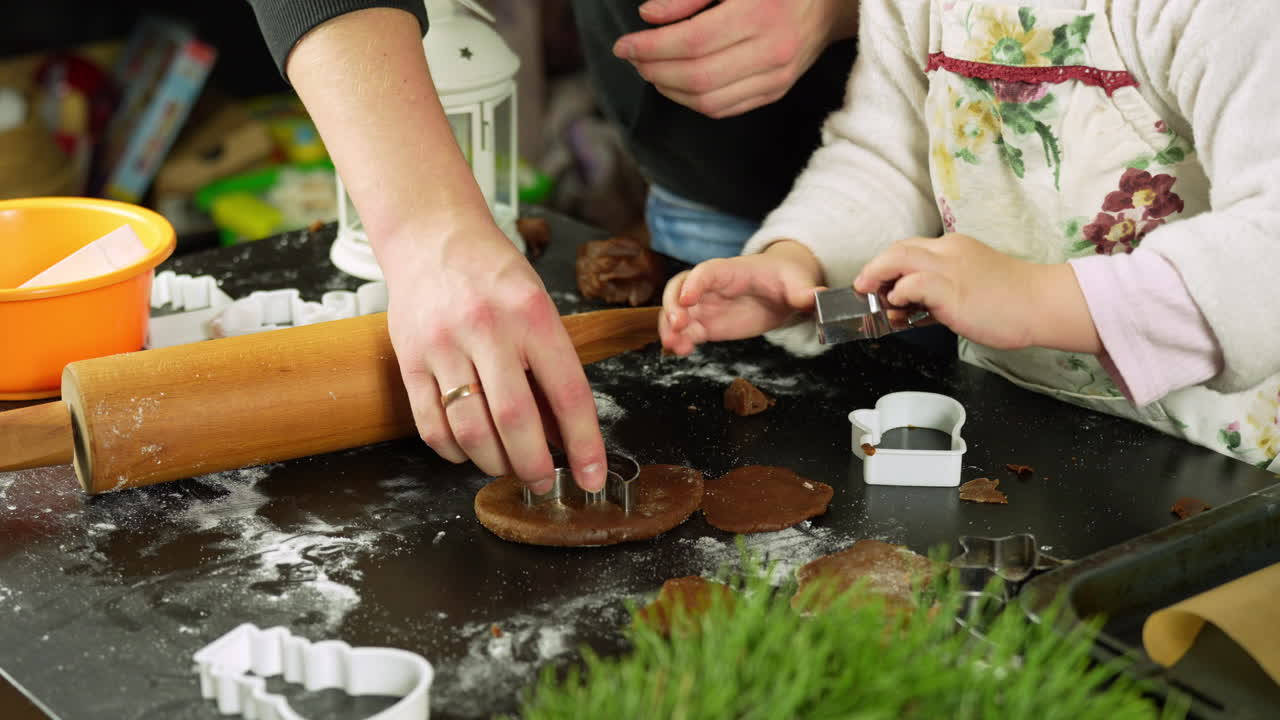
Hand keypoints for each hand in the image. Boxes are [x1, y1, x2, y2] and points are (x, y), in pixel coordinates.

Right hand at [378, 218, 607, 494]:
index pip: (568, 393)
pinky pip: (431, 424)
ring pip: (470, 430)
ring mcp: (443, 345)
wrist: (431, 236)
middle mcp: (487, 329)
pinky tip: (468, 451)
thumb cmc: (494, 275)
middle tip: (544, 482)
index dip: (584, 444)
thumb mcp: (538, 305)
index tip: (592, 478)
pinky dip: (453, 451)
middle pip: (516, 420)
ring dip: (494, 463)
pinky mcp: (409, 358)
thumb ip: (550, 364)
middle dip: (535, 466)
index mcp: (533, 315)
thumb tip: (564, 435)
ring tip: (507, 466)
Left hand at [613, 0, 859, 117]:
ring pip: (708, 101)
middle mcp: (772, 49)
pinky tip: (677, 84)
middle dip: (655, 71)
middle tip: (635, 58)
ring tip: (652, 70)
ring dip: (669, 90)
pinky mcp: (776, 91)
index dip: (651, 47)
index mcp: (761, 12)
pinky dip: (692, 101)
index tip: (624, 44)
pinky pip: (725, 108)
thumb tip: (649, 16)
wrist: (830, 1)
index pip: (693, 40)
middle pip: (698, 76)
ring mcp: (777, 76)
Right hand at [660, 240, 824, 354]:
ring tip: (674, 346)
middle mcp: (712, 287)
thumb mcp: (798, 281)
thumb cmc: (787, 279)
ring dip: (669, 327)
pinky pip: (686, 332)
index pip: (706, 271)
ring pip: (676, 311)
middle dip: (673, 305)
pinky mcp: (707, 324)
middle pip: (679, 288)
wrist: (784, 290)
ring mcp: (706, 306)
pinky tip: (681, 352)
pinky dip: (679, 341)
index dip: (694, 283)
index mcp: (731, 271)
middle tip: (678, 324)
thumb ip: (803, 290)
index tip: (687, 298)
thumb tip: (815, 297)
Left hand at [853, 234, 1101, 352]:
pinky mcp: (952, 290)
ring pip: (898, 258)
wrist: (1043, 304)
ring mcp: (950, 269)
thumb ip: (937, 293)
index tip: (877, 284)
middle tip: (863, 288)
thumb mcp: (969, 288)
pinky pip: (913, 283)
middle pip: (897, 248)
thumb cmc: (1011, 301)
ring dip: (878, 278)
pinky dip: (900, 293)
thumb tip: (906, 308)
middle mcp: (949, 252)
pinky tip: (901, 307)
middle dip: (874, 268)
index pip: (909, 248)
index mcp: (954, 248)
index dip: (887, 265)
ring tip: (874, 298)